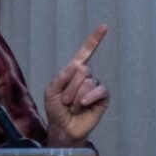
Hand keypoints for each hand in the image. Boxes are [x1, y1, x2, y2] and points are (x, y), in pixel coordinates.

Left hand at [44, 25, 110, 141]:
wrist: (63, 128)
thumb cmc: (56, 110)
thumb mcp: (51, 91)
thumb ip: (62, 76)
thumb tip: (78, 65)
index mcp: (73, 72)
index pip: (85, 53)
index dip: (94, 40)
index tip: (104, 27)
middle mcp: (86, 77)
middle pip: (82, 70)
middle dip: (69, 87)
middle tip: (65, 101)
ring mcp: (95, 87)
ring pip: (87, 82)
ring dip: (75, 97)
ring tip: (72, 107)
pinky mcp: (102, 98)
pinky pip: (99, 90)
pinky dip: (88, 98)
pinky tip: (82, 106)